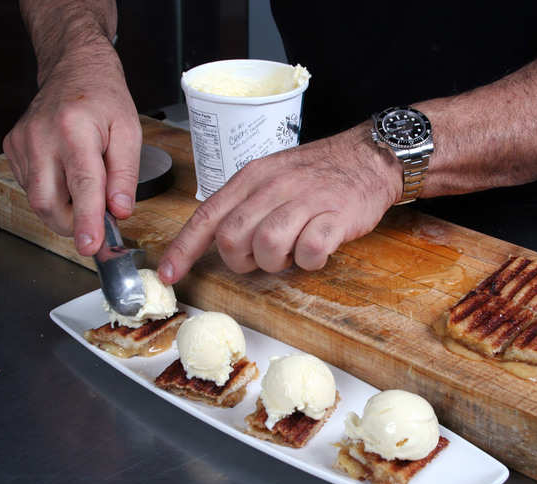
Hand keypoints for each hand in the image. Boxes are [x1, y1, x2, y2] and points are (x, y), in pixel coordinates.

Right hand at [3, 42, 141, 255]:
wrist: (74, 69)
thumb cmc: (105, 98)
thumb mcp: (130, 132)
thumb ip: (125, 174)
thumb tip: (120, 210)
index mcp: (74, 130)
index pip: (82, 186)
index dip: (86, 220)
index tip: (90, 245)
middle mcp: (41, 137)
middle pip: (48, 203)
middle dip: (72, 224)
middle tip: (96, 221)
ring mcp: (22, 143)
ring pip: (37, 199)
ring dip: (64, 207)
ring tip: (85, 188)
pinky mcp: (12, 148)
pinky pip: (30, 186)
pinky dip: (52, 192)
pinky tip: (66, 174)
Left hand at [158, 123, 402, 282]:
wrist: (368, 157)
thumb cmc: (317, 173)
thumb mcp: (272, 176)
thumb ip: (244, 204)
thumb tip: (220, 239)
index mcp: (251, 177)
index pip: (207, 216)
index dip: (184, 248)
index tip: (169, 274)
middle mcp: (273, 186)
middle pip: (232, 238)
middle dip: (240, 261)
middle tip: (262, 258)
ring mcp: (304, 200)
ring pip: (267, 246)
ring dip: (276, 262)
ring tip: (292, 252)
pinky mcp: (334, 216)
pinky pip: (309, 251)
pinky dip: (309, 261)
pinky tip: (317, 250)